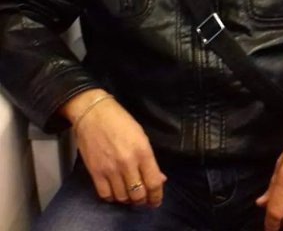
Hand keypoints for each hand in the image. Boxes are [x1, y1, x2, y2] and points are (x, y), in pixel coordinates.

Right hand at [61, 91, 166, 205]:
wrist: (93, 113)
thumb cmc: (120, 120)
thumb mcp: (141, 135)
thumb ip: (149, 160)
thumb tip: (159, 178)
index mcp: (142, 151)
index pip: (153, 183)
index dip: (157, 196)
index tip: (156, 200)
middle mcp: (127, 163)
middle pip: (138, 195)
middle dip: (143, 200)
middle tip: (143, 198)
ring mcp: (110, 169)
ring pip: (122, 197)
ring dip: (128, 199)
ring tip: (129, 193)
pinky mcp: (95, 172)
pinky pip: (105, 195)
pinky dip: (112, 197)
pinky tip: (115, 191)